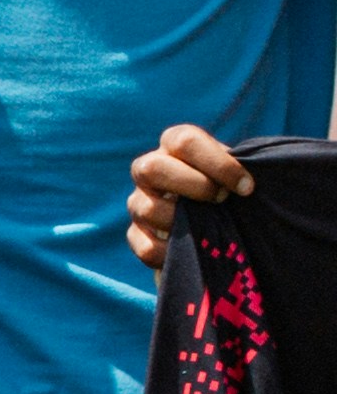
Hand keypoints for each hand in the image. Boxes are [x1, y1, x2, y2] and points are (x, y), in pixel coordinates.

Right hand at [134, 121, 250, 265]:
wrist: (222, 217)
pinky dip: (173, 252)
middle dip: (194, 186)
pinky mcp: (136, 235)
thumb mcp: (240, 170)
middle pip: (151, 168)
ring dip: (184, 220)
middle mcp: (149, 169)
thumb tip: (256, 182)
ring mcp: (139, 202)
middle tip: (222, 200)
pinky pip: (146, 246)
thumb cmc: (235, 187)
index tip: (247, 186)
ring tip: (210, 227)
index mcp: (174, 145)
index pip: (184, 142)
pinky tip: (197, 250)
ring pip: (147, 209)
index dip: (218, 164)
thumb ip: (248, 166)